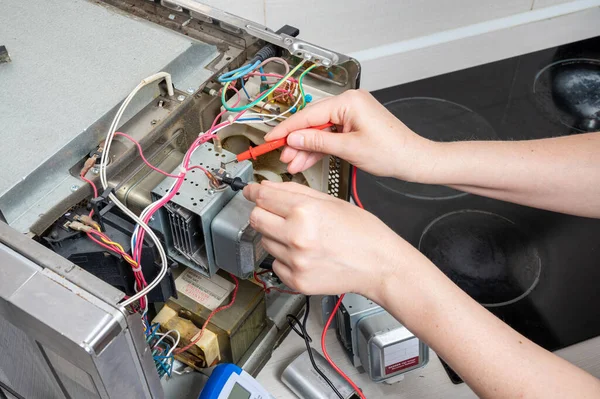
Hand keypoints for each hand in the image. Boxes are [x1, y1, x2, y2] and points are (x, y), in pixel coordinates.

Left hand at [243, 180, 409, 295]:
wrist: (379, 265)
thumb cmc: (363, 233)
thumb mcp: (331, 201)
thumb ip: (295, 192)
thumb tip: (269, 187)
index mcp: (305, 212)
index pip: (263, 197)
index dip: (255, 191)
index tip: (251, 191)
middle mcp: (296, 237)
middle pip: (256, 218)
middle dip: (263, 212)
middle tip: (276, 213)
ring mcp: (295, 261)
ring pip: (265, 241)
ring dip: (276, 235)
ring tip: (301, 236)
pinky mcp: (296, 280)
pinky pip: (275, 263)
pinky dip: (284, 257)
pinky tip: (304, 254)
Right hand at [265, 89, 435, 180]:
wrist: (413, 160)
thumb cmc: (391, 152)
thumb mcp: (349, 149)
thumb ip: (317, 142)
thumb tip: (294, 138)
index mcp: (349, 102)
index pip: (309, 114)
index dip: (287, 128)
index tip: (271, 138)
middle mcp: (349, 103)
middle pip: (312, 122)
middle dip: (296, 141)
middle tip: (283, 156)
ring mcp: (351, 114)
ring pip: (319, 130)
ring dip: (306, 148)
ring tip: (293, 163)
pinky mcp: (353, 124)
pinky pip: (330, 135)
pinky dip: (319, 148)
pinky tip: (305, 160)